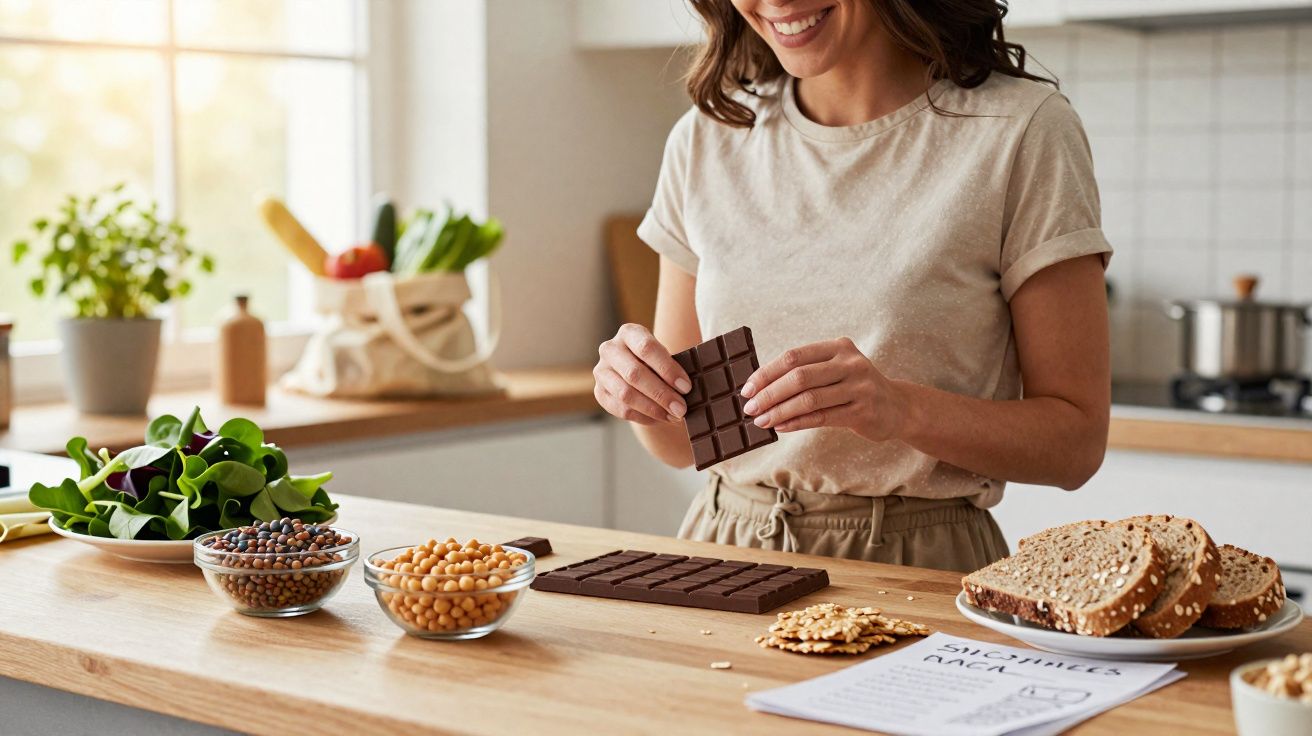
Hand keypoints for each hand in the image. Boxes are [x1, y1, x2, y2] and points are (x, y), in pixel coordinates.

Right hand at [594, 323, 692, 425]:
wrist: (640, 373)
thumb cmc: (658, 363)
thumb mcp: (666, 357)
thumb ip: (674, 369)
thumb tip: (687, 392)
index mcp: (629, 332)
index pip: (646, 348)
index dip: (667, 369)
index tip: (686, 387)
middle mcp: (610, 349)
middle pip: (634, 374)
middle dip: (661, 394)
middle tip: (681, 409)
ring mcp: (601, 371)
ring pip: (625, 394)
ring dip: (653, 409)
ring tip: (673, 416)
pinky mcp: (599, 392)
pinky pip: (621, 409)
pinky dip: (643, 416)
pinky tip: (659, 418)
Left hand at [741, 337, 908, 441]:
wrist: (897, 407)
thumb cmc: (855, 387)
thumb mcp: (836, 369)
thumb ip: (806, 372)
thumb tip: (760, 388)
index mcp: (838, 347)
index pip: (794, 356)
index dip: (767, 373)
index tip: (747, 388)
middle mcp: (850, 363)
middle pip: (799, 377)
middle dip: (769, 394)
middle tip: (750, 408)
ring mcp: (858, 387)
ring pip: (809, 399)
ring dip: (779, 411)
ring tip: (761, 421)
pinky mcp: (862, 411)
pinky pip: (821, 417)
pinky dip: (797, 422)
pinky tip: (780, 427)